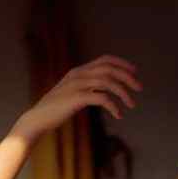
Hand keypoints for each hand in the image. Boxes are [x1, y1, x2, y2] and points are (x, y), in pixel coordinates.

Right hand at [12, 54, 142, 140]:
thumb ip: (86, 88)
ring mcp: (77, 85)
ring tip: (132, 104)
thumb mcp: (72, 93)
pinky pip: (101, 98)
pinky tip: (118, 115)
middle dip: (127, 77)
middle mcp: (78, 74)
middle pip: (109, 69)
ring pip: (108, 82)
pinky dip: (113, 106)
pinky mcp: (76, 98)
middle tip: (139, 88)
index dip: (122, 63)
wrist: (38, 118)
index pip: (104, 60)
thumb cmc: (56, 109)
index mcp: (78, 71)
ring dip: (123, 92)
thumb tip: (103, 90)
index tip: (135, 72)